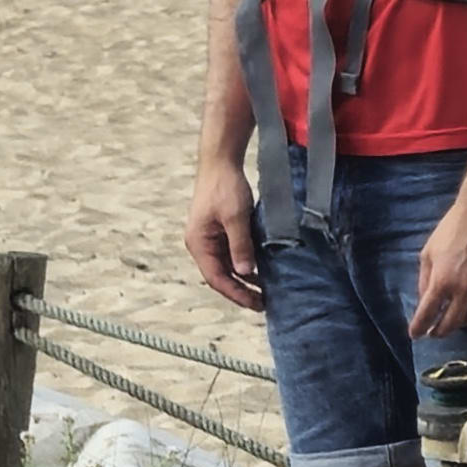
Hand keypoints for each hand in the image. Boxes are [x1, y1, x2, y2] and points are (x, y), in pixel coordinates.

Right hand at [183, 152, 264, 313]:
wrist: (221, 162)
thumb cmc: (225, 187)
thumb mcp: (236, 217)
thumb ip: (240, 245)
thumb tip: (245, 273)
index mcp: (199, 244)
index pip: (216, 278)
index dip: (235, 293)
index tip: (255, 304)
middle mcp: (202, 244)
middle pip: (221, 275)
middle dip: (241, 290)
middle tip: (264, 303)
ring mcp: (211, 238)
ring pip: (228, 266)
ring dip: (245, 278)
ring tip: (266, 291)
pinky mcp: (221, 231)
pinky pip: (233, 253)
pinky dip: (246, 263)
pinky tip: (263, 270)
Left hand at [409, 174, 466, 342]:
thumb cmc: (453, 228)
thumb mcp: (428, 252)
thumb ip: (425, 278)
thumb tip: (424, 298)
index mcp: (442, 282)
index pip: (427, 314)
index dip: (419, 328)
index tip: (415, 334)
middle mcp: (463, 291)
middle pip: (451, 323)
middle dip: (440, 331)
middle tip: (434, 333)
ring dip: (460, 323)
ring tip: (453, 321)